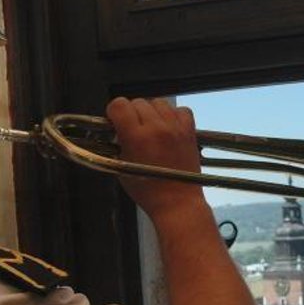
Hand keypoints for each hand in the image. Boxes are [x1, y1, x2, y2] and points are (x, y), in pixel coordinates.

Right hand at [105, 97, 205, 219]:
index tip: (115, 121)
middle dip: (131, 113)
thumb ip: (117, 145)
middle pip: (138, 102)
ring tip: (150, 127)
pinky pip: (180, 110)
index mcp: (136, 137)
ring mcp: (175, 127)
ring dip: (151, 111)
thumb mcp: (121, 168)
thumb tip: (116, 130)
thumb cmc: (148, 191)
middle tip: (132, 128)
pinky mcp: (189, 131)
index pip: (119, 105)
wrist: (177, 202)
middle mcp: (156, 128)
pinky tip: (168, 127)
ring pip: (159, 102)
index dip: (113, 112)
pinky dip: (172, 115)